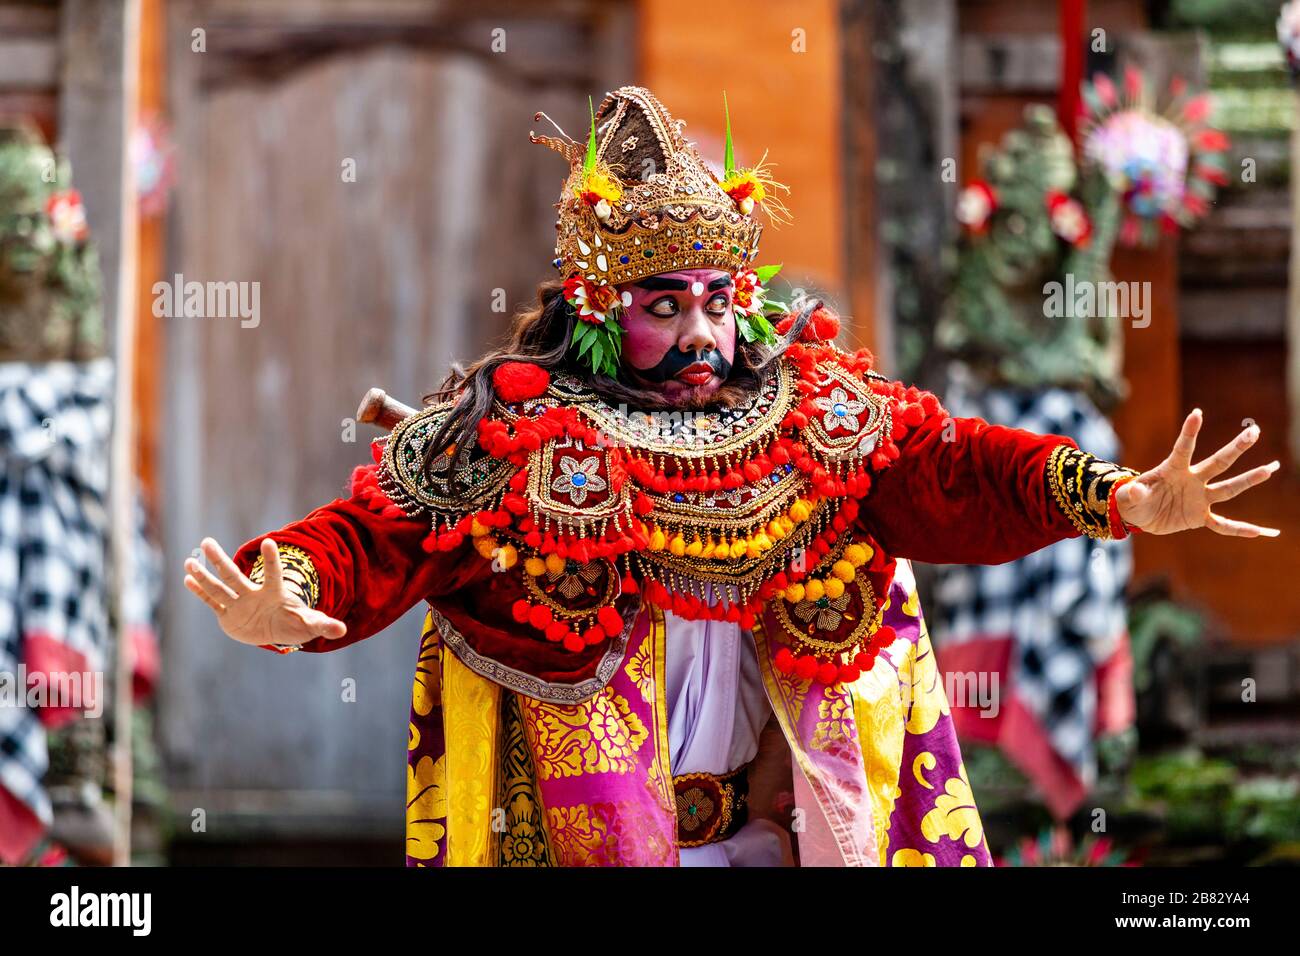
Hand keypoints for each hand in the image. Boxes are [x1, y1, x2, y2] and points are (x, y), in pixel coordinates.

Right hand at [184, 537, 346, 645]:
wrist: (279, 630)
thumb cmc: (296, 623)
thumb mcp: (310, 624)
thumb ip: (323, 624)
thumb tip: (341, 630)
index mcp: (274, 594)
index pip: (273, 574)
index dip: (272, 560)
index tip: (269, 542)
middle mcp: (253, 594)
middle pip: (234, 575)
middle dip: (221, 560)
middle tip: (207, 541)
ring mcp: (239, 604)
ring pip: (219, 588)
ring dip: (204, 576)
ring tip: (189, 561)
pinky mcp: (229, 616)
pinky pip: (212, 603)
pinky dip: (200, 592)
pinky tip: (187, 579)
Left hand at [1116, 409, 1280, 537]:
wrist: (1140, 516)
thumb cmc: (1133, 500)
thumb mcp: (1128, 497)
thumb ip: (1133, 493)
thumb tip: (1135, 490)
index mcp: (1172, 470)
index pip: (1183, 449)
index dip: (1189, 432)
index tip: (1197, 413)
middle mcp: (1191, 480)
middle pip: (1218, 462)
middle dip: (1236, 448)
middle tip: (1254, 431)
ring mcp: (1199, 498)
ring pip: (1228, 488)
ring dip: (1248, 480)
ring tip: (1270, 469)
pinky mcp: (1200, 516)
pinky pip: (1222, 524)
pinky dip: (1239, 529)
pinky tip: (1260, 532)